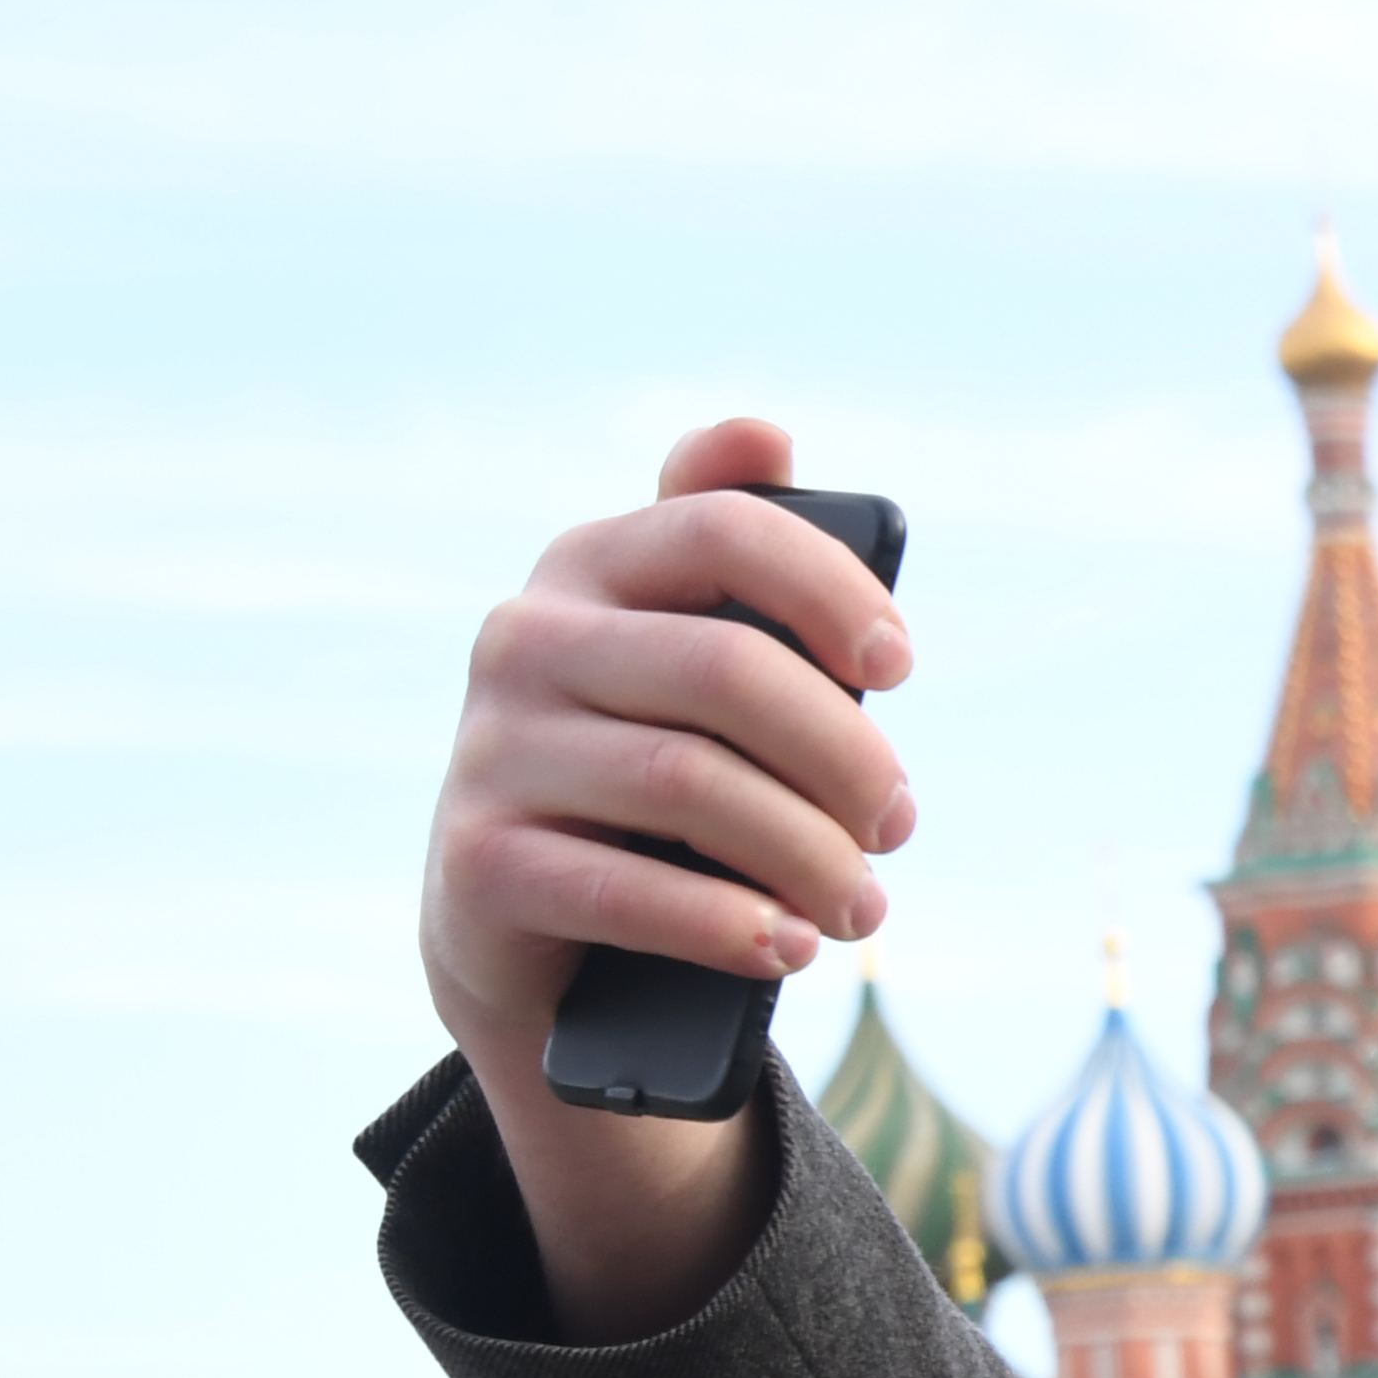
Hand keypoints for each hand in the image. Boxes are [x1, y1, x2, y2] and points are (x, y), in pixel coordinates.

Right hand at [420, 419, 920, 1340]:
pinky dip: (728, 923)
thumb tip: (767, 432)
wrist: (525, 928)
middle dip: (844, 755)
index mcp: (591, 566)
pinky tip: (788, 945)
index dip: (830, 588)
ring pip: (689, 783)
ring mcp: (490, 748)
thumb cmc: (654, 775)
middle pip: (726, 669)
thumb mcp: (694, 663)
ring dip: (807, 854)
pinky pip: (625, 887)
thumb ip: (736, 559)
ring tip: (861, 905)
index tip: (901, 666)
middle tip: (898, 825)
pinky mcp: (476, 860)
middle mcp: (526, 639)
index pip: (724, 527)